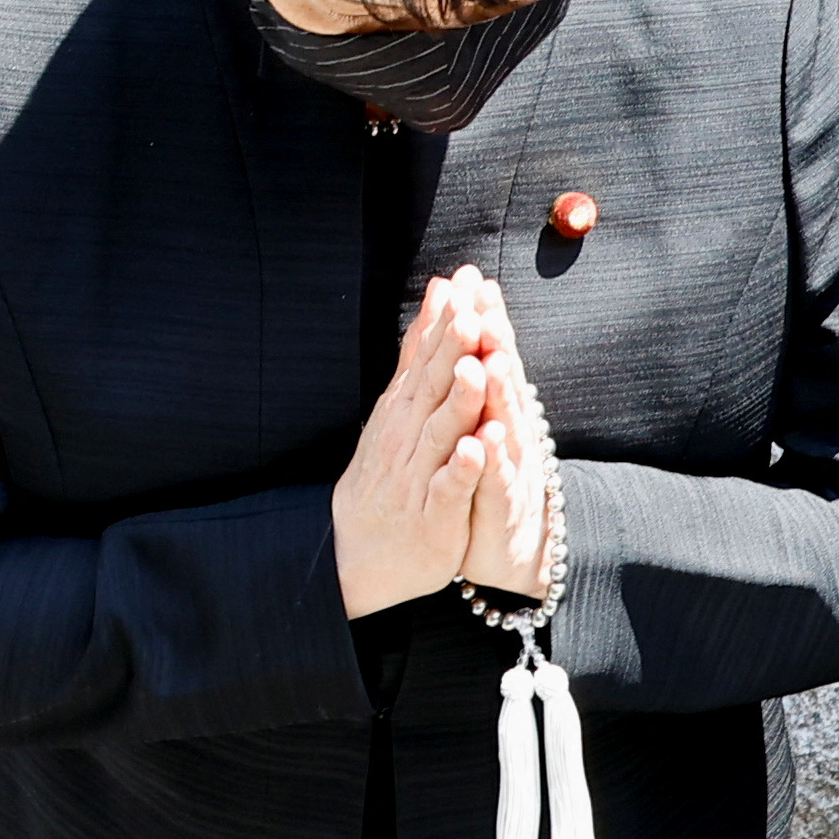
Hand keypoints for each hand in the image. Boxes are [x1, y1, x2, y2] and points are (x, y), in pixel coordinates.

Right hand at [333, 271, 494, 615]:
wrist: (360, 556)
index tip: (463, 283)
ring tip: (474, 371)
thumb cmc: (388, 476)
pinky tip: (477, 449)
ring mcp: (418, 476)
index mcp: (403, 410)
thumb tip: (437, 293)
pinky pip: (449, 489)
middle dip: (452, 350)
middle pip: (432, 387)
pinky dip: (463, 469)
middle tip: (471, 313)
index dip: (444, 321)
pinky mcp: (434, 517)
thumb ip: (419, 352)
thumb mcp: (397, 408)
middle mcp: (407, 436)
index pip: (424, 357)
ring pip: (440, 434)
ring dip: (457, 403)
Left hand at [445, 274, 555, 597]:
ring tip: (493, 363)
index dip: (486, 319)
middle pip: (504, 381)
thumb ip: (484, 379)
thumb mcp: (486, 426)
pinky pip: (499, 482)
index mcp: (500, 410)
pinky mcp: (505, 506)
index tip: (475, 281)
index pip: (494, 357)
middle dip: (496, 343)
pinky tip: (485, 442)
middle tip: (485, 305)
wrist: (511, 550)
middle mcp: (511, 431)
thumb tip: (478, 323)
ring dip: (500, 395)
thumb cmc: (492, 482)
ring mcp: (512, 468)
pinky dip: (492, 462)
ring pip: (506, 426)